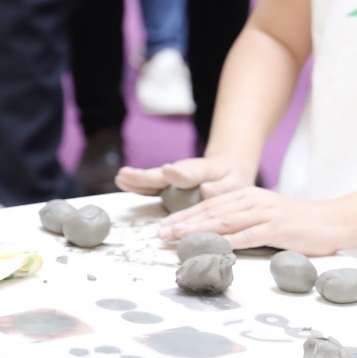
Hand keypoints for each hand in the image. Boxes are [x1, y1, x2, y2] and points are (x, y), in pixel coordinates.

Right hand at [115, 155, 251, 198]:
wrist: (228, 167)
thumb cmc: (232, 178)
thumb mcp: (236, 183)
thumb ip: (222, 187)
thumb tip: (207, 190)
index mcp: (203, 173)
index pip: (189, 174)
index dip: (178, 174)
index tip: (167, 171)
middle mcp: (184, 172)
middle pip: (163, 175)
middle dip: (146, 176)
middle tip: (126, 174)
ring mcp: (173, 176)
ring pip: (154, 178)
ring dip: (137, 179)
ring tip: (120, 177)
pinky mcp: (168, 181)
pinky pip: (151, 184)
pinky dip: (138, 184)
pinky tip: (122, 182)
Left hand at [157, 186, 342, 254]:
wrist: (333, 221)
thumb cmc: (299, 223)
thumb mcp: (266, 217)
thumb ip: (243, 222)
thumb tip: (214, 236)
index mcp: (250, 196)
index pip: (211, 205)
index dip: (185, 215)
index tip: (164, 226)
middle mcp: (255, 200)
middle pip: (212, 211)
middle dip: (184, 223)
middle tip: (160, 233)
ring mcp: (266, 213)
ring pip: (225, 221)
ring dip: (198, 231)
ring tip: (176, 239)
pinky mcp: (278, 227)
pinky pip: (248, 235)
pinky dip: (227, 242)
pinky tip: (211, 247)